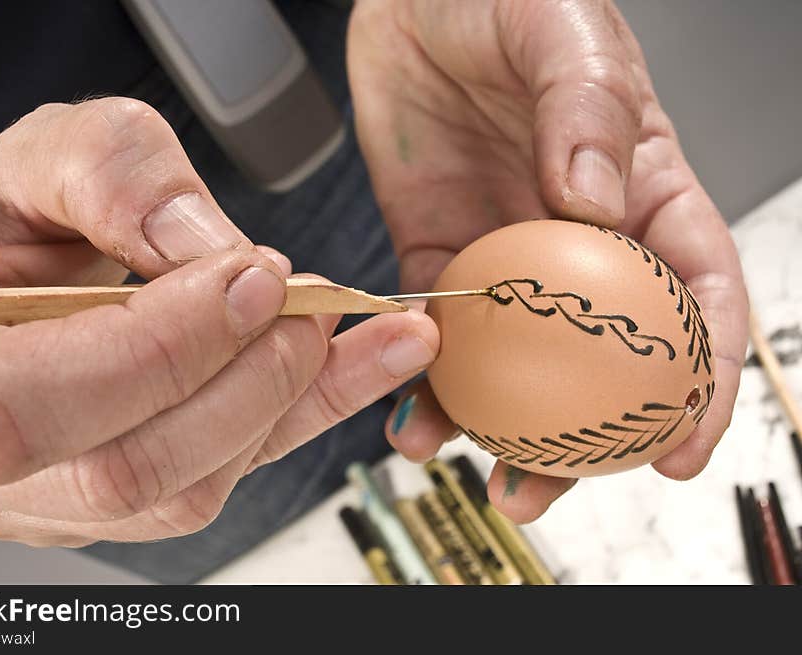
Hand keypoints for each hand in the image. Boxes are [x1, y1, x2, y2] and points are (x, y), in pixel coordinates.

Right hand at [0, 98, 438, 545]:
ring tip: (339, 326)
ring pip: (185, 493)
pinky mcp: (119, 500)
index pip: (25, 407)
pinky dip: (300, 421)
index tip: (250, 274)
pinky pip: (221, 478)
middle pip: (126, 471)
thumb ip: (105, 175)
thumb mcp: (21, 167)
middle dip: (244, 380)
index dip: (161, 344)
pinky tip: (355, 367)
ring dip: (285, 406)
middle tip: (301, 301)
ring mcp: (51, 500)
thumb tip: (207, 247)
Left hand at [349, 0, 747, 520]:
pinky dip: (424, 377)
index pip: (689, 298)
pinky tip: (411, 414)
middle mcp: (574, 241)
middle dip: (584, 440)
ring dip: (498, 430)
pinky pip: (434, 329)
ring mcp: (503, 255)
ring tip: (479, 475)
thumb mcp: (564, 33)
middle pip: (598, 359)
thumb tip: (591, 200)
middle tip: (547, 489)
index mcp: (638, 194)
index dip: (696, 380)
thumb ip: (587, 109)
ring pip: (514, 364)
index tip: (677, 447)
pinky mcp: (435, 253)